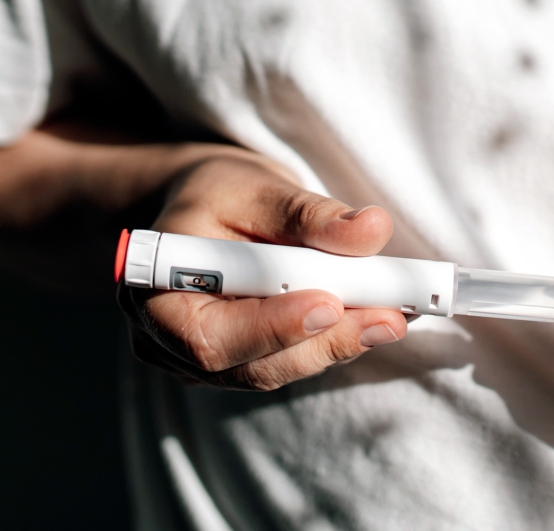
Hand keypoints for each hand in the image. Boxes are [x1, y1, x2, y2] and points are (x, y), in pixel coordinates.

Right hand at [118, 152, 407, 389]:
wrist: (202, 210)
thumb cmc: (219, 194)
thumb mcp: (257, 188)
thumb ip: (309, 214)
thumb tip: (372, 229)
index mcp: (155, 292)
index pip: (211, 335)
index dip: (273, 328)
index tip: (331, 305)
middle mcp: (170, 341)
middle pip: (253, 366)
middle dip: (326, 342)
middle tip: (390, 318)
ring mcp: (204, 362)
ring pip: (278, 369)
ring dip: (339, 344)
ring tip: (393, 316)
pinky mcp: (242, 363)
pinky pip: (289, 361)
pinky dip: (333, 342)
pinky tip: (374, 319)